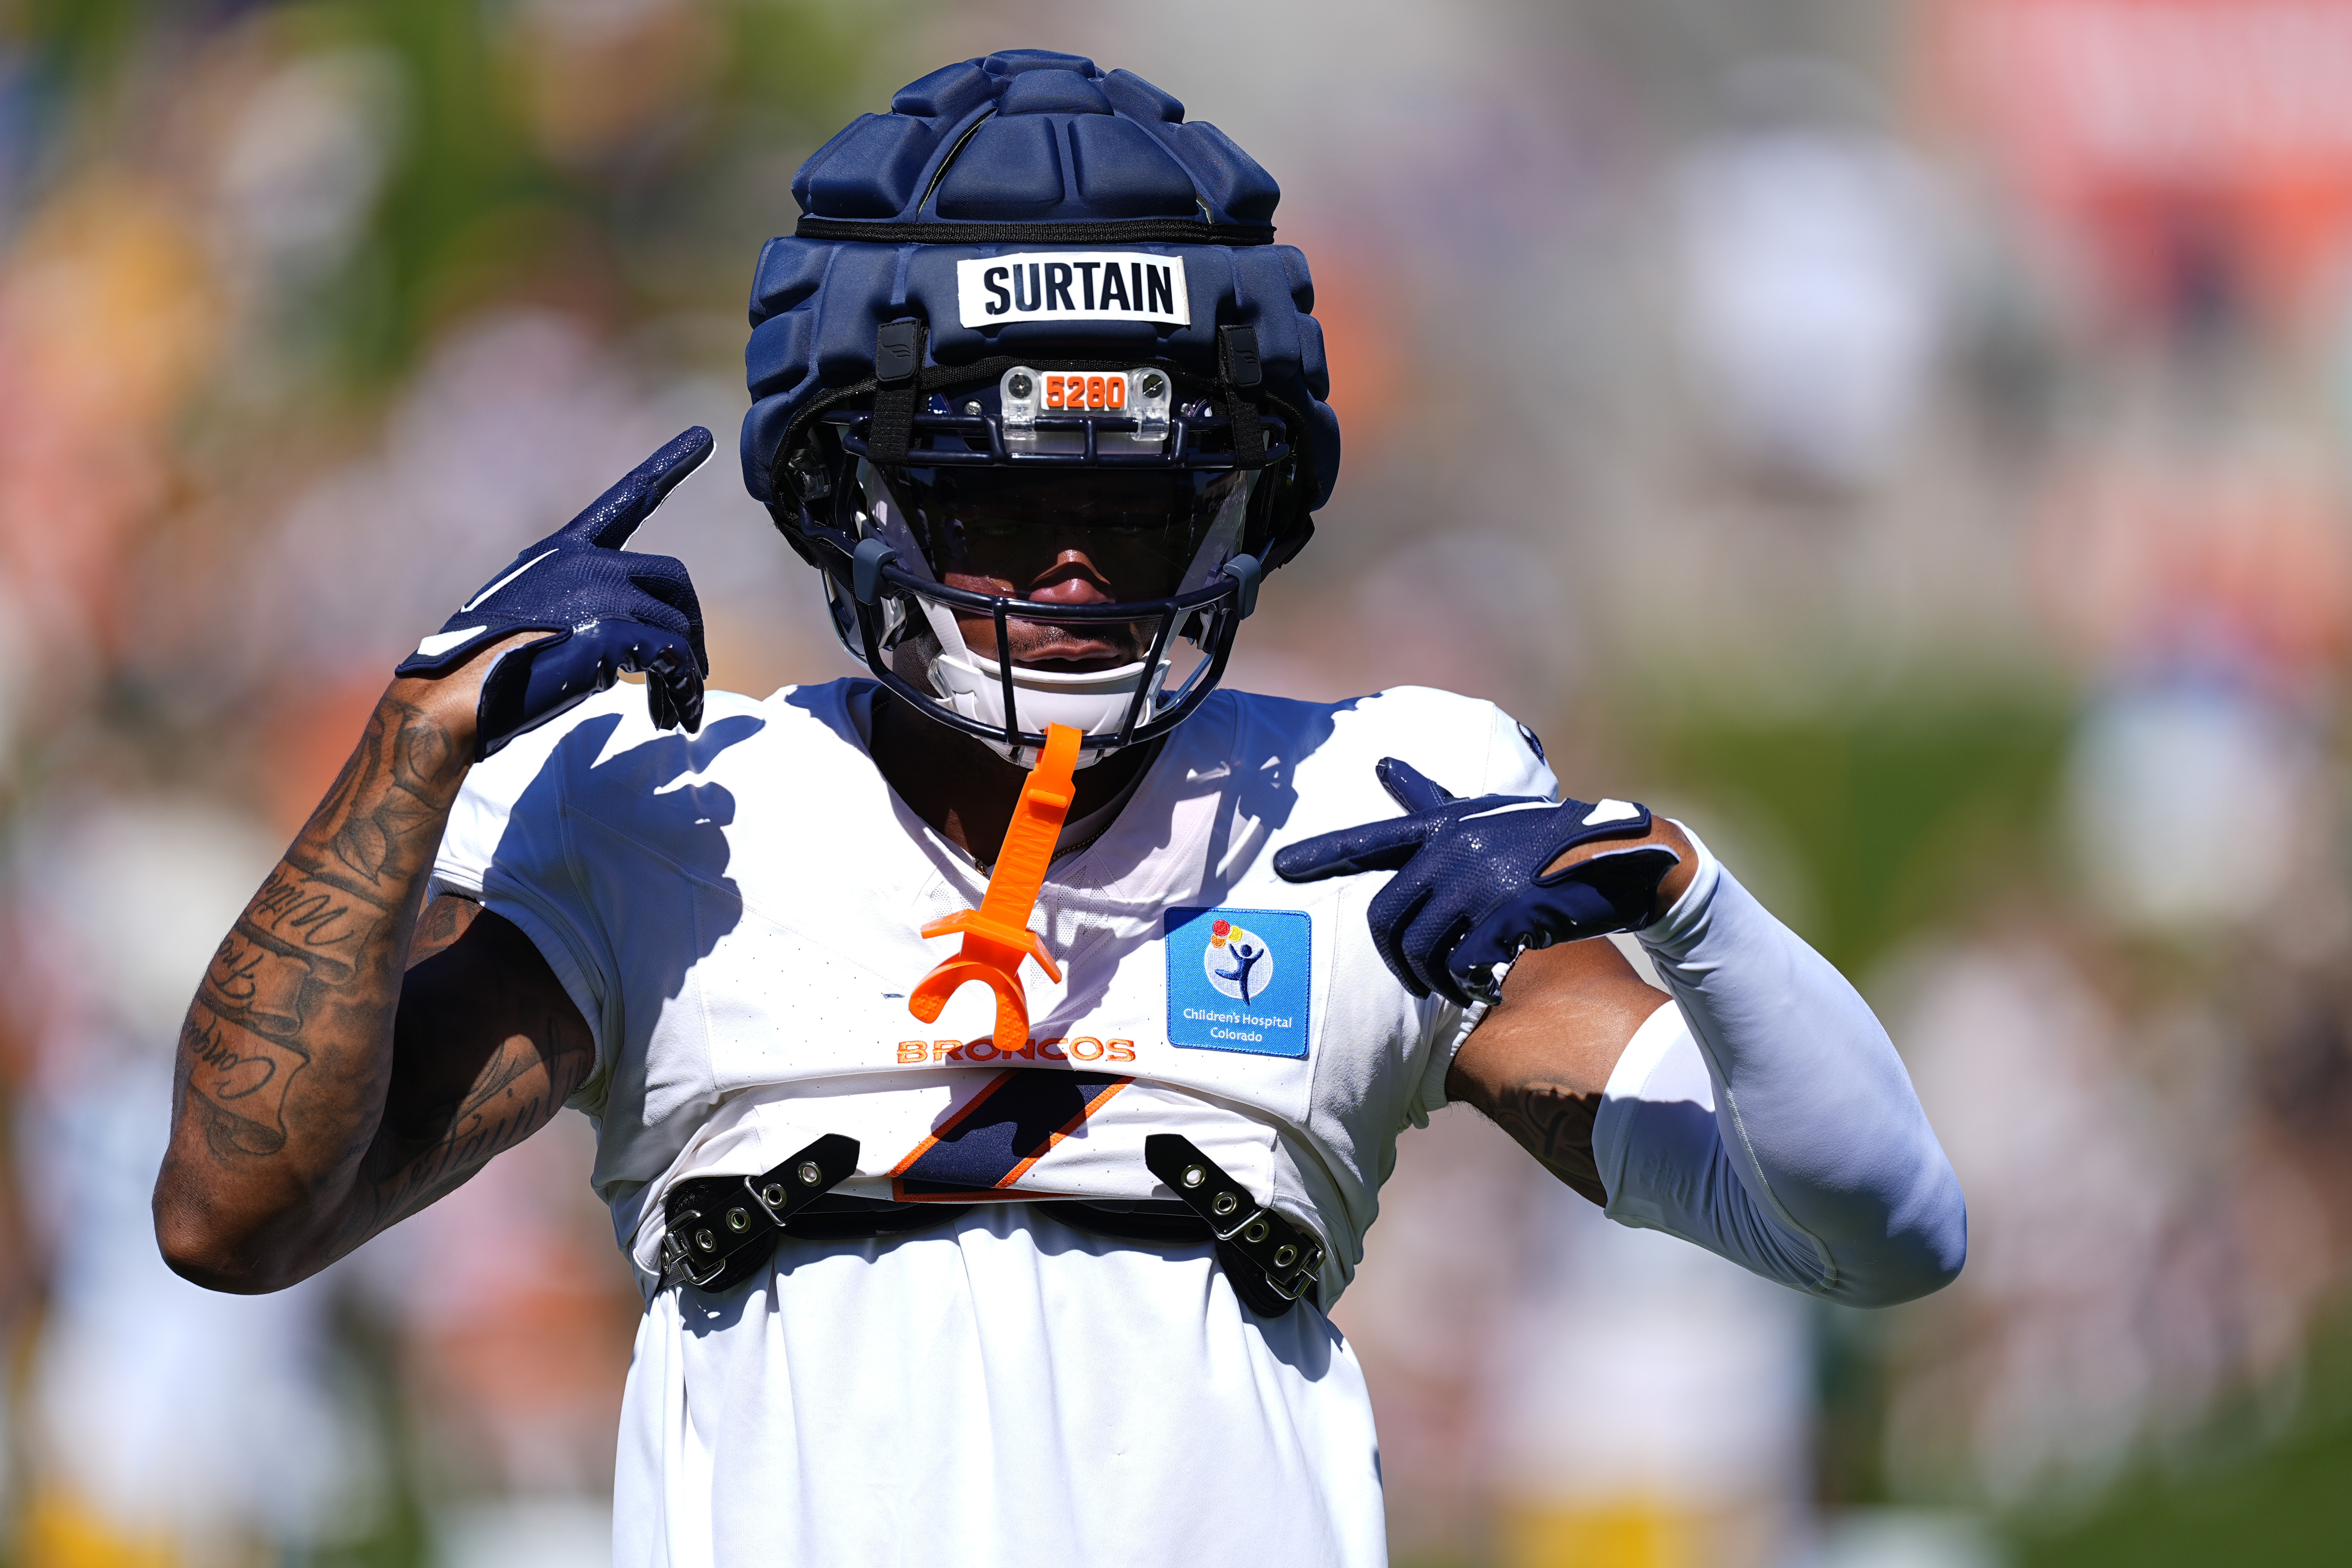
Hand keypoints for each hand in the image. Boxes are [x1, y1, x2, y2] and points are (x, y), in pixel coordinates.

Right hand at [396, 427, 713, 757]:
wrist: (455, 696)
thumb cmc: (492, 666)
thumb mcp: (539, 618)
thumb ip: (586, 609)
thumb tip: (631, 643)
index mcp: (564, 550)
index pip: (627, 498)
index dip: (668, 464)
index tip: (706, 436)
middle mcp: (584, 562)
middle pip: (674, 578)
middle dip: (692, 626)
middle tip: (695, 672)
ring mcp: (596, 593)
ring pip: (677, 627)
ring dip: (686, 674)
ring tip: (675, 713)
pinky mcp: (607, 632)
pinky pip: (671, 657)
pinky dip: (683, 689)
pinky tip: (675, 715)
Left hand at [1273, 758, 1687, 1006]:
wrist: (1624, 858)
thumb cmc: (1550, 838)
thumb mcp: (1488, 812)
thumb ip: (1432, 802)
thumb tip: (1385, 764)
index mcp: (1446, 826)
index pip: (1370, 841)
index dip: (1322, 855)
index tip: (1280, 868)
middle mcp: (1454, 849)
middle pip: (1386, 919)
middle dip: (1398, 960)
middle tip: (1423, 981)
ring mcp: (1479, 880)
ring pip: (1421, 950)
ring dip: (1437, 982)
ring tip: (1461, 988)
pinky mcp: (1508, 913)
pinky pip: (1462, 966)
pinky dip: (1469, 988)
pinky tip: (1488, 991)